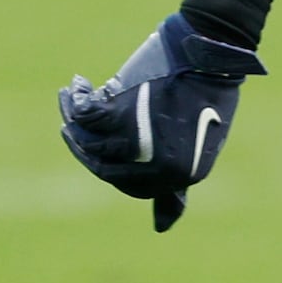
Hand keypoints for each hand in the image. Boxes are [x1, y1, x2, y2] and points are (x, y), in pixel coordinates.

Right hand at [58, 14, 264, 230]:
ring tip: (73, 97)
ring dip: (75, 120)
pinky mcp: (123, 115)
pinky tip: (78, 87)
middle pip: (105, 166)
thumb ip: (173, 187)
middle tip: (72, 124)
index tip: (97, 147)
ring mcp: (141, 143)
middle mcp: (160, 167)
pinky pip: (86, 116)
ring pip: (91, 141)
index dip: (111, 167)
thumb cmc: (205, 94)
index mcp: (181, 176)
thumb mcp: (195, 146)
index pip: (131, 186)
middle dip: (84, 144)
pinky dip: (77, 100)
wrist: (209, 54)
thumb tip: (162, 228)